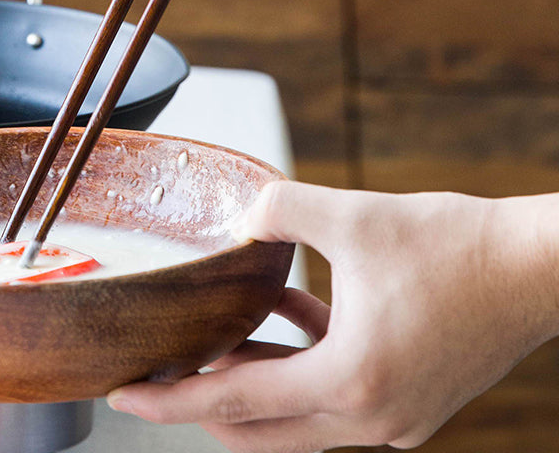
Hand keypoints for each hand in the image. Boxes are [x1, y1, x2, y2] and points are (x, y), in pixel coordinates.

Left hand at [107, 182, 558, 451]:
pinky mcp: (409, 400)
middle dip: (201, 400)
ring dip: (253, 376)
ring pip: (295, 415)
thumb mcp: (353, 216)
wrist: (537, 267)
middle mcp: (371, 418)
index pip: (233, 404)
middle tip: (157, 365)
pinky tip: (286, 304)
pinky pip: (331, 392)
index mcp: (350, 383)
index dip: (168, 401)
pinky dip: (300, 358)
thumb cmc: (457, 246)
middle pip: (259, 428)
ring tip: (216, 330)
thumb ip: (281, 209)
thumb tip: (241, 215)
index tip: (120, 394)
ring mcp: (395, 418)